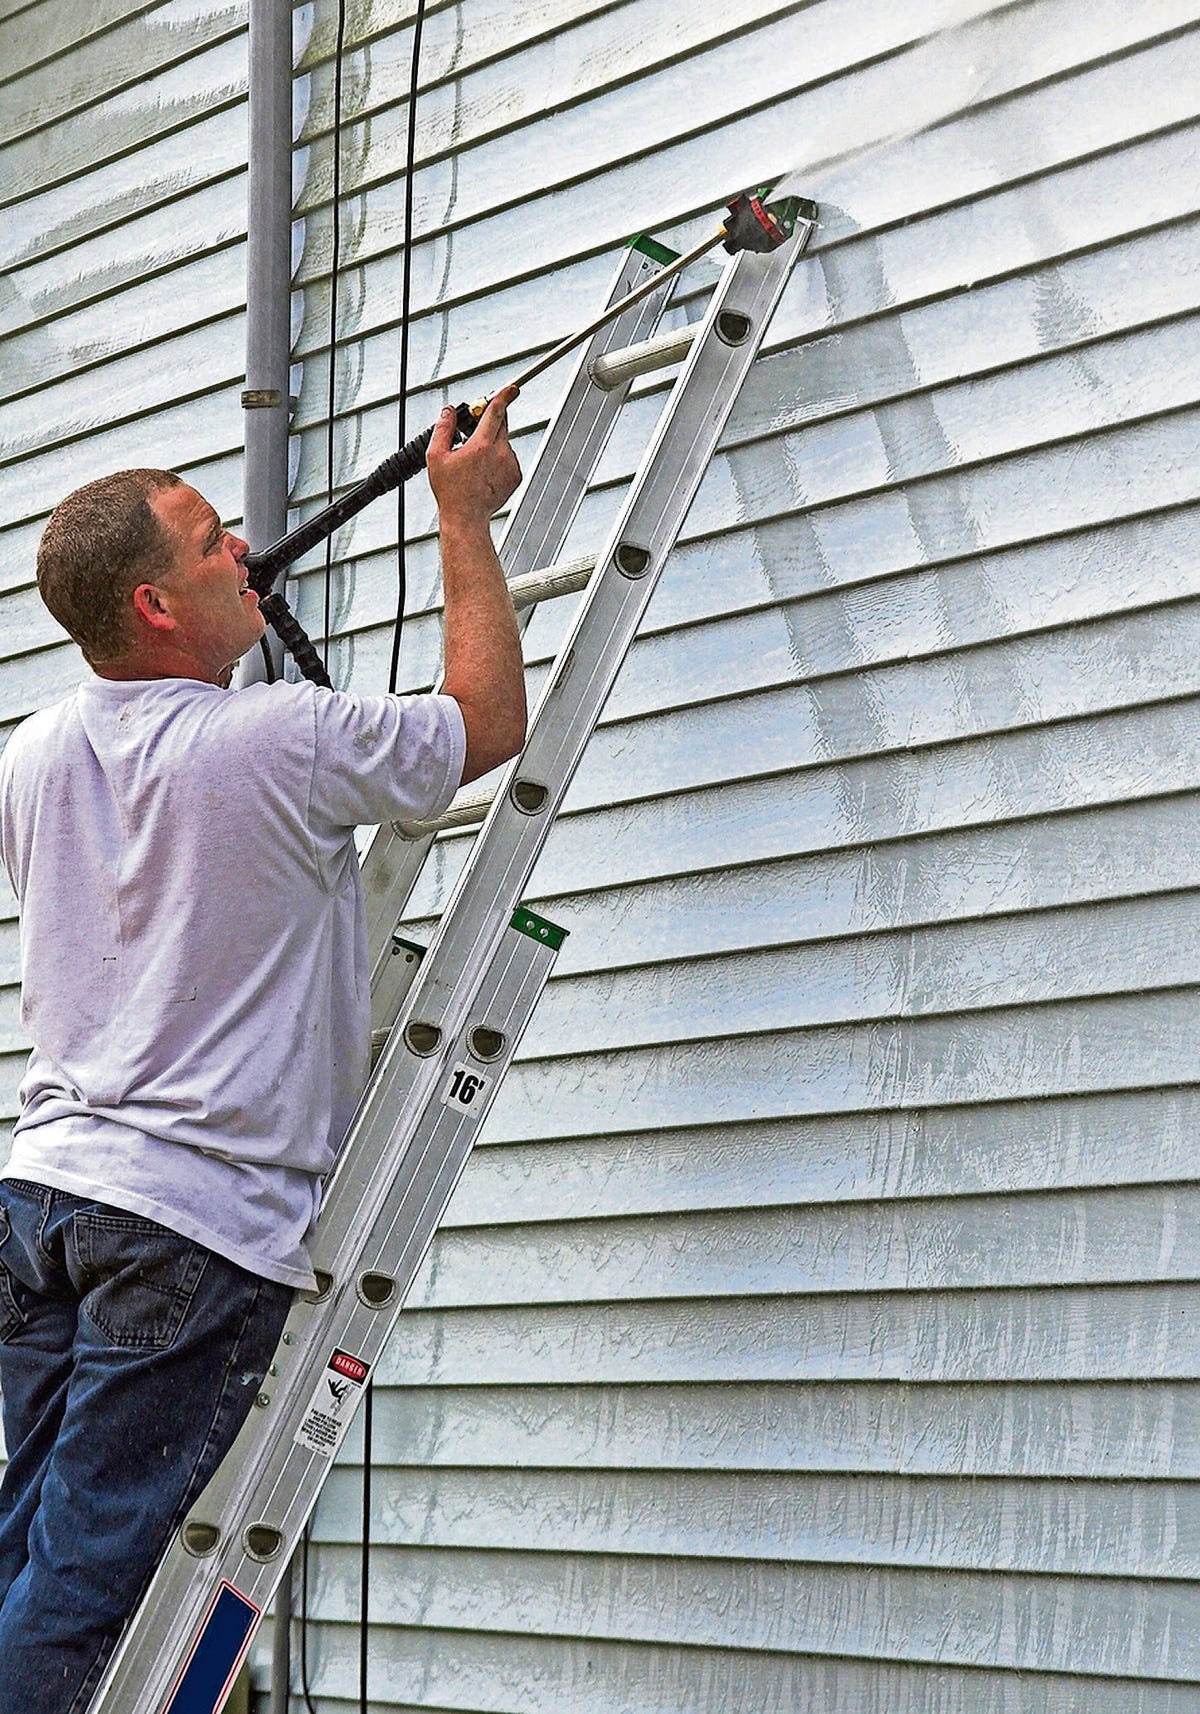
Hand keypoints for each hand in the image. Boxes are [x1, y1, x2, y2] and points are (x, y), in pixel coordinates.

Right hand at [426, 385, 521, 525]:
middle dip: (490, 421)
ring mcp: (510, 465)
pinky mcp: (516, 476)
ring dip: (492, 443)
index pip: (496, 413)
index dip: (503, 397)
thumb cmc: (451, 492)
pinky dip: (499, 458)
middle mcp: (500, 453)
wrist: (466, 517)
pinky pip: (509, 457)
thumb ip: (443, 429)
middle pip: (501, 424)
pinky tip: (484, 472)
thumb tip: (448, 412)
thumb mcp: (436, 457)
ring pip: (504, 441)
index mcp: (481, 446)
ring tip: (475, 463)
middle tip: (474, 432)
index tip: (511, 388)